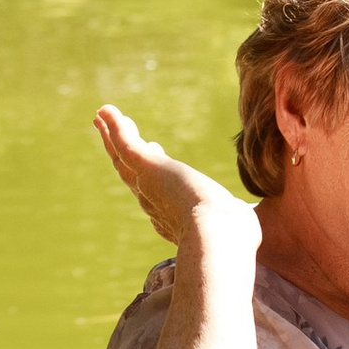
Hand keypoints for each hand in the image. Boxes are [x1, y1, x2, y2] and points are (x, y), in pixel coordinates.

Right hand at [93, 106, 249, 252]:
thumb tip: (246, 222)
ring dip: (111, 137)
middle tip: (112, 135)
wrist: (218, 236)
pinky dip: (114, 127)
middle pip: (130, 174)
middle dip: (121, 155)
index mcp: (174, 220)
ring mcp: (147, 186)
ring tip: (102, 118)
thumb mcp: (235, 224)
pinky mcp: (147, 167)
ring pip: (122, 158)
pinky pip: (125, 144)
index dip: (151, 170)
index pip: (156, 192)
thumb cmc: (233, 237)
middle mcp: (155, 205)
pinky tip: (106, 111)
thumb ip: (236, 220)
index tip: (155, 150)